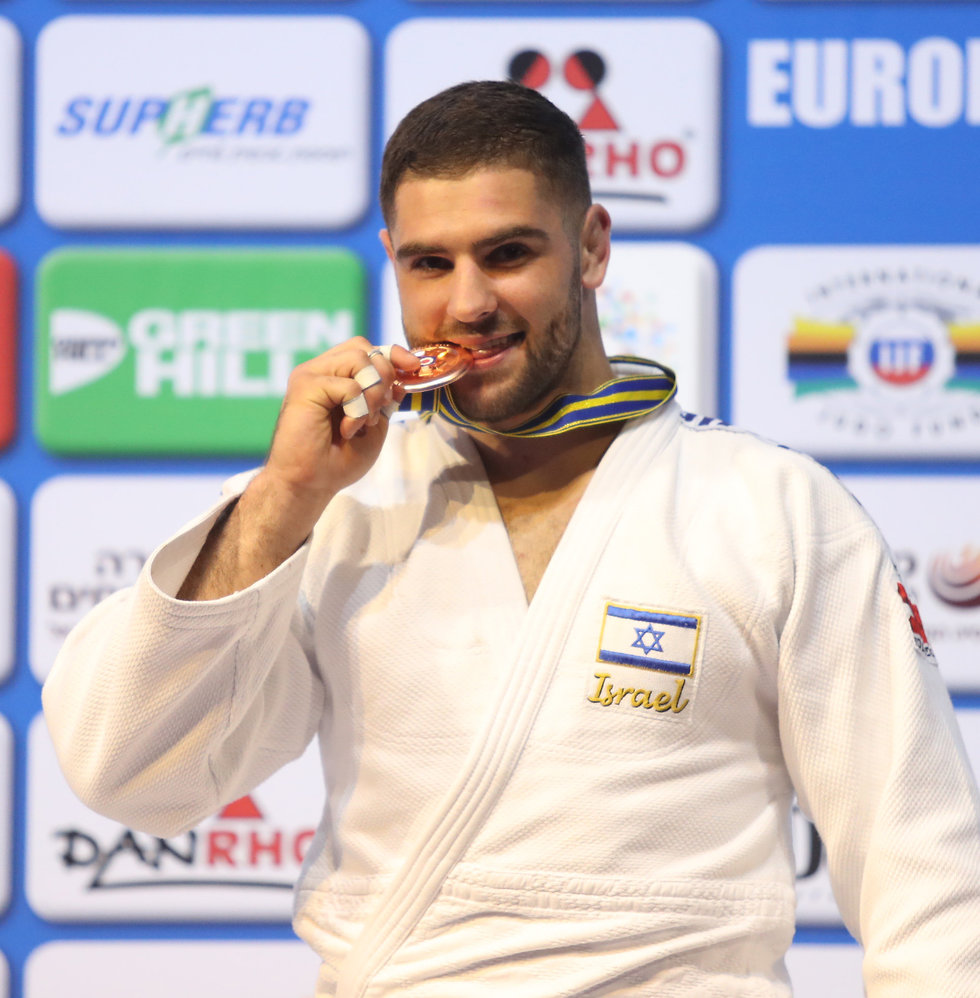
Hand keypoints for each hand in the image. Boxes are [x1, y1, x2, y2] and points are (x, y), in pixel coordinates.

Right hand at [262, 337, 417, 515]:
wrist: (311, 483)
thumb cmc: (339, 460)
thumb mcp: (373, 425)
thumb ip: (385, 399)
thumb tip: (402, 377)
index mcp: (334, 376)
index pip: (366, 348)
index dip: (393, 354)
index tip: (413, 367)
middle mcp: (321, 370)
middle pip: (364, 348)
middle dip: (384, 377)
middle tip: (377, 411)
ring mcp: (310, 375)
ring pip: (359, 360)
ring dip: (372, 394)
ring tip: (362, 422)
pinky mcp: (305, 386)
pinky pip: (349, 386)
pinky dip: (357, 411)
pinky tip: (346, 430)